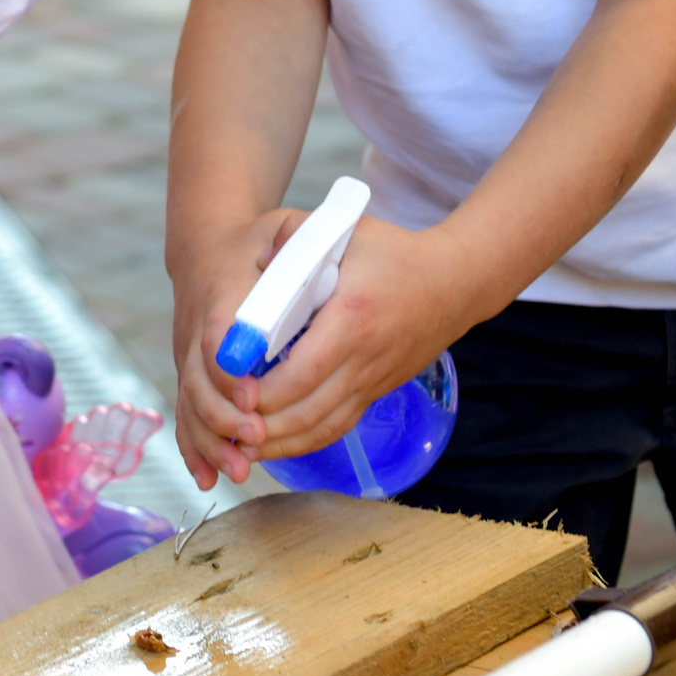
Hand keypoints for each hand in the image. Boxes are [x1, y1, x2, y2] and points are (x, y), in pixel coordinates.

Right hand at [172, 208, 303, 489]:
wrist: (205, 249)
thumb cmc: (248, 241)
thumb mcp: (273, 226)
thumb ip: (289, 237)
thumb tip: (296, 252)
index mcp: (217, 296)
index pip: (214, 337)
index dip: (229, 370)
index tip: (253, 395)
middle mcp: (194, 331)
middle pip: (197, 381)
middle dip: (223, 416)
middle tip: (254, 439)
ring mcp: (188, 357)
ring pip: (190, 405)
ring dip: (211, 441)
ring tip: (240, 469)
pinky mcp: (192, 376)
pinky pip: (187, 415)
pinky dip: (196, 448)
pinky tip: (209, 477)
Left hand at [242, 216, 476, 460]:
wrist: (453, 284)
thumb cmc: (394, 254)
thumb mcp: (344, 230)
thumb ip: (295, 233)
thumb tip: (258, 260)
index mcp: (351, 318)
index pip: (303, 370)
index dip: (265, 390)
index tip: (231, 390)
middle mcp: (363, 359)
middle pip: (307, 410)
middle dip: (261, 424)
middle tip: (222, 424)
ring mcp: (371, 381)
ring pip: (320, 427)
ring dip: (277, 442)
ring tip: (236, 445)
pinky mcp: (374, 393)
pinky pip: (336, 427)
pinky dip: (302, 442)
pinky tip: (272, 443)